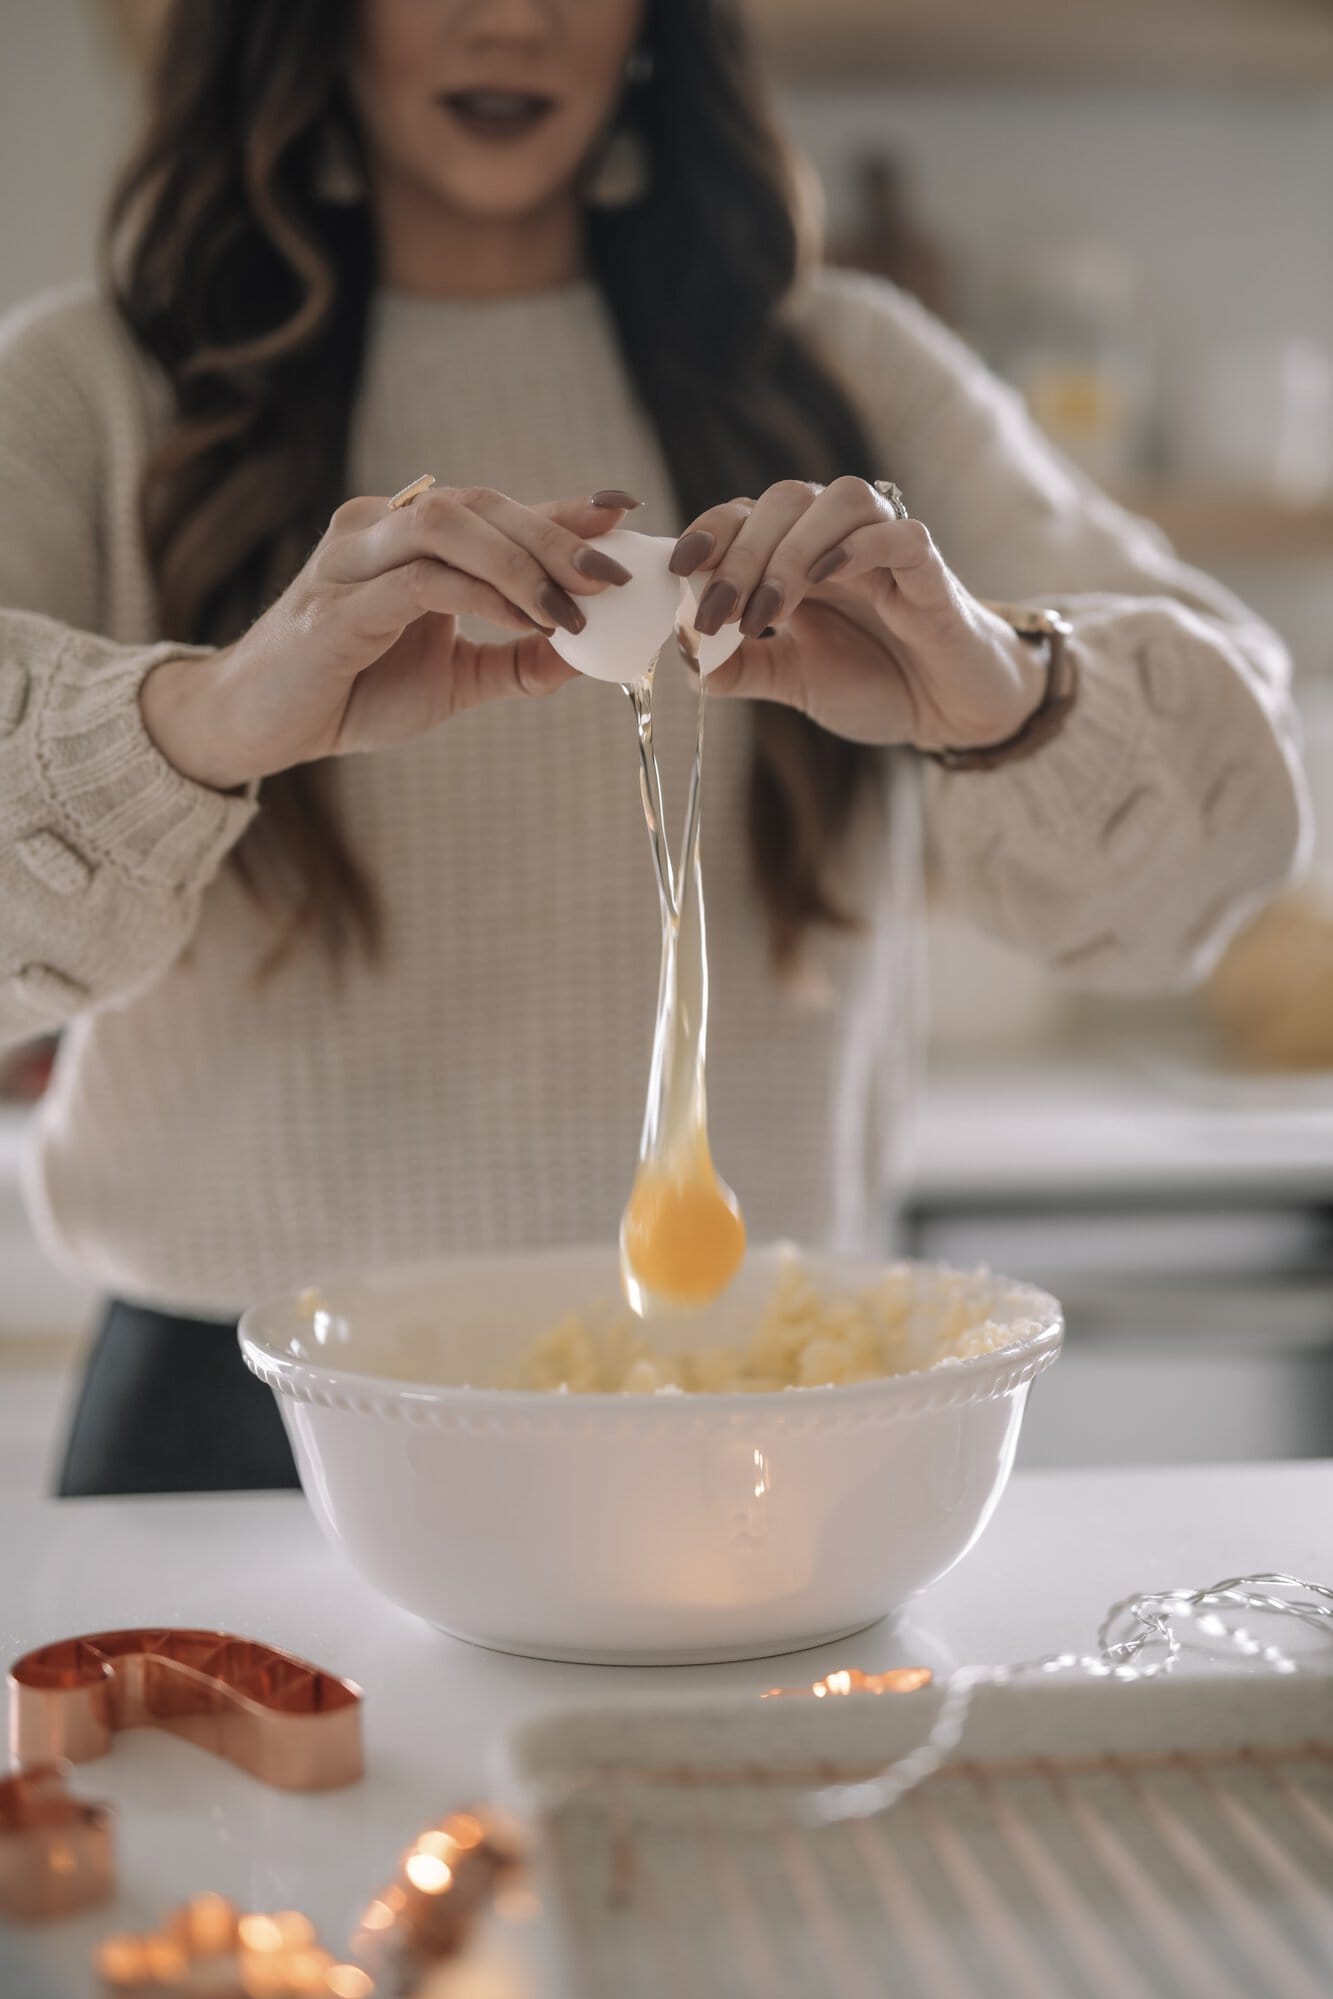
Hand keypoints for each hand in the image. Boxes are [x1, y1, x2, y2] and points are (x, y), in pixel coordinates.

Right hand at [141, 486, 641, 790]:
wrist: (264, 726)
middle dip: (555, 537)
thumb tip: (588, 654)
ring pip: (449, 526)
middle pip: (480, 504)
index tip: (625, 511)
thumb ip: (516, 661)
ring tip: (574, 607)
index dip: (561, 508)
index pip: (494, 508)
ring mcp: (352, 560)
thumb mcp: (454, 679)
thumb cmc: (350, 691)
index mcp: (408, 537)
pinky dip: (480, 597)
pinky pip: (420, 581)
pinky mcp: (336, 606)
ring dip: (522, 562)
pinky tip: (525, 624)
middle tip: (613, 575)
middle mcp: (379, 528)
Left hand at [671, 479, 1045, 750]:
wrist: (948, 709)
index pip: (746, 514)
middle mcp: (839, 537)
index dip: (709, 531)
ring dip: (793, 550)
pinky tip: (828, 578)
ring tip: (769, 612)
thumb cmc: (875, 681)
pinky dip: (860, 547)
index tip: (678, 570)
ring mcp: (887, 546)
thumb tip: (684, 658)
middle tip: (720, 614)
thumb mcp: (793, 680)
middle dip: (741, 555)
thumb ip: (739, 667)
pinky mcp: (931, 569)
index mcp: (799, 554)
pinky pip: (900, 534)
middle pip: (784, 501)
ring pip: (838, 501)